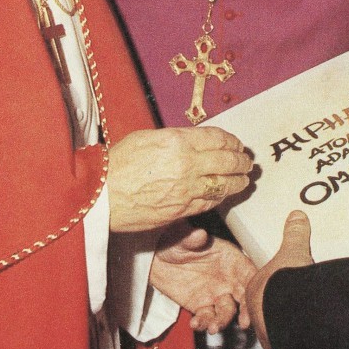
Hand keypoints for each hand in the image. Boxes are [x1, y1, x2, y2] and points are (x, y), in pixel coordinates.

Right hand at [107, 126, 251, 232]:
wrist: (101, 196)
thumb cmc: (118, 165)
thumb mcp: (147, 138)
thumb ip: (175, 138)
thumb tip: (194, 140)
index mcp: (177, 141)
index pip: (216, 138)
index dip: (231, 141)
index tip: (236, 143)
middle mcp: (186, 163)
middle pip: (227, 160)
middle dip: (241, 160)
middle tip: (246, 161)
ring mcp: (186, 189)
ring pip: (224, 184)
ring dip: (239, 180)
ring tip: (244, 178)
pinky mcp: (182, 210)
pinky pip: (210, 202)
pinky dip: (221, 197)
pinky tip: (225, 193)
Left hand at [150, 225, 255, 333]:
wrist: (155, 257)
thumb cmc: (174, 241)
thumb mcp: (182, 238)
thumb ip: (192, 239)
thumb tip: (199, 234)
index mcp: (229, 258)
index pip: (248, 272)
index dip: (254, 284)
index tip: (255, 296)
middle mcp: (226, 278)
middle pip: (244, 295)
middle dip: (247, 310)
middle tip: (245, 322)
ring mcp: (215, 293)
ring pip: (226, 311)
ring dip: (222, 321)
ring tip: (213, 327)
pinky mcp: (200, 306)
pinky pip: (206, 317)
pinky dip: (203, 323)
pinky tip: (195, 323)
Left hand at [245, 211, 313, 348]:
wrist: (294, 319)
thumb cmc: (284, 287)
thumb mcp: (292, 253)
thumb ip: (294, 234)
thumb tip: (296, 216)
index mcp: (255, 289)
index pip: (261, 286)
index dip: (272, 285)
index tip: (282, 285)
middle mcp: (257, 314)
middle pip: (267, 309)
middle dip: (279, 307)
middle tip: (295, 302)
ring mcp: (268, 335)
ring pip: (275, 329)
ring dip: (287, 326)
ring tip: (303, 321)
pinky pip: (287, 345)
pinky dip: (296, 340)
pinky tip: (307, 336)